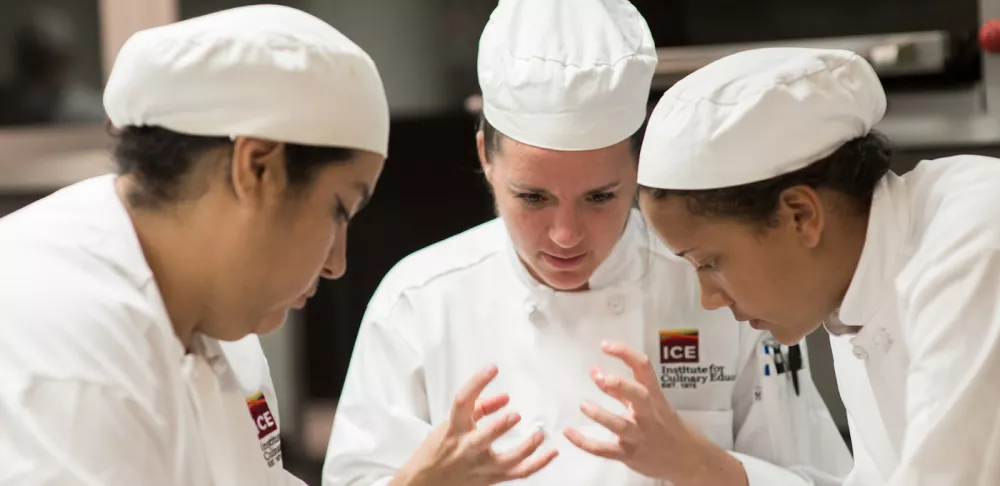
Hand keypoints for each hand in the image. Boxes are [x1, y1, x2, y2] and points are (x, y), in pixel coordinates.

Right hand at [393, 365, 557, 485]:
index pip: (462, 402)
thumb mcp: (451, 423)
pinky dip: (539, 463)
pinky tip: (551, 452)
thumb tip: (505, 397)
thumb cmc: (438, 450)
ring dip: (526, 448)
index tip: (491, 368)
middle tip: (514, 414)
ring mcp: (480, 466)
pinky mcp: (492, 478)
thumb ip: (480, 407)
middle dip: (499, 427)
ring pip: (506, 461)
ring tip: (539, 434)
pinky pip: (519, 473)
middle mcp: (465, 448)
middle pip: (482, 439)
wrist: (426, 482)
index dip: (476, 383)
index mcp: (453, 429)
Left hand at [563, 342, 747, 485]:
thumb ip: (620, 389)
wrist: (687, 459)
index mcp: (654, 397)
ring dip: (601, 415)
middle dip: (621, 386)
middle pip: (639, 396)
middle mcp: (649, 414)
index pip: (643, 368)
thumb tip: (595, 370)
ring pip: (620, 426)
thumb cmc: (665, 426)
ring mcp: (640, 436)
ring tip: (584, 405)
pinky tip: (569, 433)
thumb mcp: (650, 404)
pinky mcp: (629, 454)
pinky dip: (585, 443)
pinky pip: (605, 450)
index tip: (605, 345)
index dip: (625, 354)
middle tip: (602, 378)